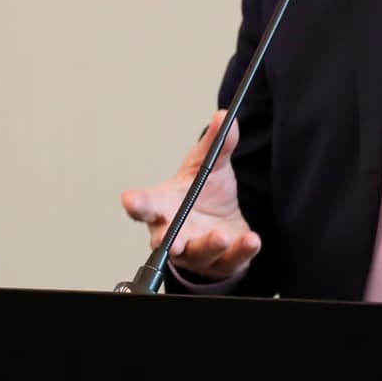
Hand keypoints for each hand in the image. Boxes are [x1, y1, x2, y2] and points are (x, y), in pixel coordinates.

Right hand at [119, 109, 261, 280]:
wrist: (224, 221)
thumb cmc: (203, 193)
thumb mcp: (210, 166)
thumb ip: (217, 144)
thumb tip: (225, 117)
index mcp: (164, 206)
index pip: (146, 205)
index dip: (137, 203)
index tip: (130, 200)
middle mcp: (176, 232)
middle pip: (165, 240)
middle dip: (168, 240)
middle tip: (173, 241)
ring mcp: (197, 252)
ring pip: (198, 254)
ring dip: (209, 246)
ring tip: (221, 236)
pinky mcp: (221, 263)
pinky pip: (230, 261)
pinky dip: (241, 251)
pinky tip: (251, 240)